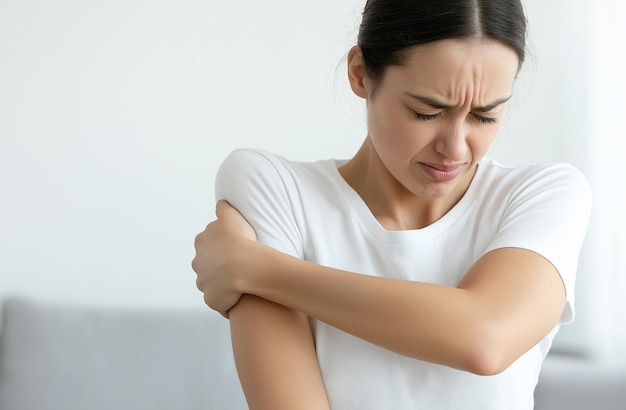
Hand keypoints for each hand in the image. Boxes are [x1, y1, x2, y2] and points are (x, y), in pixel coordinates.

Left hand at [192, 200, 256, 317]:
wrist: (244, 267)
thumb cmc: (240, 240)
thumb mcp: (231, 216)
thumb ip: (223, 208)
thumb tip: (220, 203)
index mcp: (201, 244)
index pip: (208, 244)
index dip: (222, 246)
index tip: (235, 248)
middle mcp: (198, 263)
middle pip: (207, 264)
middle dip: (219, 265)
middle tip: (238, 265)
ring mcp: (204, 283)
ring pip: (212, 283)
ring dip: (222, 283)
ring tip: (241, 282)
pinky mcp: (212, 299)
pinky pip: (219, 300)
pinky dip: (227, 299)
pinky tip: (240, 297)